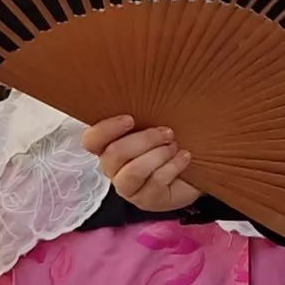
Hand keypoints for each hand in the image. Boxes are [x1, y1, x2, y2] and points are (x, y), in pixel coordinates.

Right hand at [85, 113, 201, 211]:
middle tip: (168, 132)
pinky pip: (156, 182)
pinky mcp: (146, 201)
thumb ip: (145, 113)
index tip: (131, 119)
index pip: (92, 140)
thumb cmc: (168, 142)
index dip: (107, 129)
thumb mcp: (155, 124)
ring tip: (175, 146)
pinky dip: (174, 165)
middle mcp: (113, 168)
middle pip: (115, 154)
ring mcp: (128, 187)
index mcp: (108, 146)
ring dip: (158, 154)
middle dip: (145, 139)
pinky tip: (184, 157)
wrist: (192, 169)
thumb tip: (152, 83)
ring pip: (134, 170)